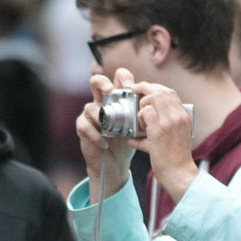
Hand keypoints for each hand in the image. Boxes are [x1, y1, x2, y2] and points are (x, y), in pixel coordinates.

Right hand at [77, 70, 137, 200]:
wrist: (116, 162)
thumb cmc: (128, 140)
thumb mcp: (139, 126)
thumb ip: (144, 114)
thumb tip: (157, 104)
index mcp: (118, 98)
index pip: (119, 78)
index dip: (123, 78)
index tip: (131, 87)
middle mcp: (102, 102)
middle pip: (96, 81)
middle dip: (102, 83)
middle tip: (110, 90)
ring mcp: (91, 114)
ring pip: (90, 107)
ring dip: (102, 119)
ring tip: (112, 133)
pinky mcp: (83, 127)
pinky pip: (85, 126)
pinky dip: (96, 135)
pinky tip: (105, 144)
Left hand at [129, 82, 197, 199]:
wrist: (179, 174)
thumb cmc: (175, 159)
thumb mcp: (175, 137)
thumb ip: (163, 125)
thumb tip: (143, 120)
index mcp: (184, 116)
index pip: (170, 92)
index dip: (155, 87)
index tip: (144, 90)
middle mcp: (178, 116)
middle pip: (160, 90)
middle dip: (144, 88)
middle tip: (134, 91)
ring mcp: (169, 122)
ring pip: (152, 98)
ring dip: (142, 104)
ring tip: (140, 118)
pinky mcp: (159, 130)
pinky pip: (145, 112)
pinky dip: (138, 117)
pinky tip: (140, 128)